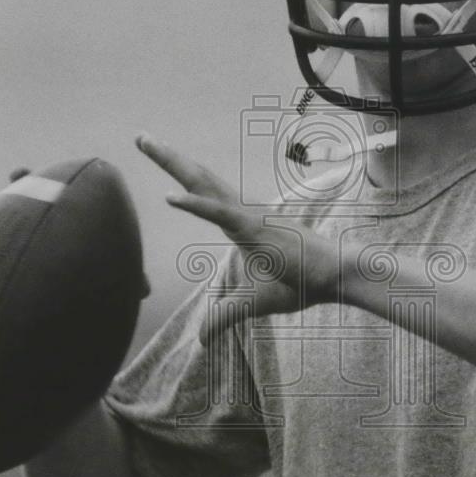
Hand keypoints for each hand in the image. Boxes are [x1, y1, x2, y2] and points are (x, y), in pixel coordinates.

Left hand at [136, 134, 338, 342]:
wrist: (334, 278)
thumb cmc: (300, 283)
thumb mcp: (250, 305)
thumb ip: (223, 317)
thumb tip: (202, 340)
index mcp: (238, 223)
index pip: (203, 194)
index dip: (180, 177)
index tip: (159, 157)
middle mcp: (240, 212)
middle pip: (197, 179)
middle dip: (167, 157)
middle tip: (141, 136)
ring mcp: (247, 217)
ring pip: (203, 185)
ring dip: (174, 164)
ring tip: (147, 143)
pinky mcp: (255, 229)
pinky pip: (220, 213)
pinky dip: (195, 204)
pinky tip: (170, 196)